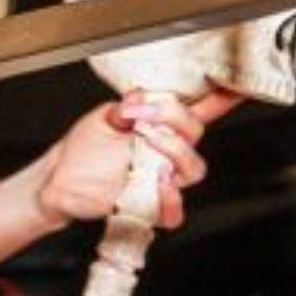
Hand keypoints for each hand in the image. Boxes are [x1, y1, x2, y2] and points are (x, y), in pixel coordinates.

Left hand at [31, 90, 240, 232]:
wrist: (60, 179)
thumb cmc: (84, 148)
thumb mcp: (102, 119)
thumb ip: (124, 109)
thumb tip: (138, 97)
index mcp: (160, 125)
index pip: (197, 110)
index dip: (221, 98)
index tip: (234, 85)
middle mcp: (167, 152)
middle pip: (196, 133)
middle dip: (175, 119)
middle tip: (144, 117)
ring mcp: (162, 179)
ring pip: (192, 169)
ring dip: (175, 152)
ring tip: (147, 143)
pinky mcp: (151, 206)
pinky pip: (173, 211)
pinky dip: (170, 198)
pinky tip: (158, 183)